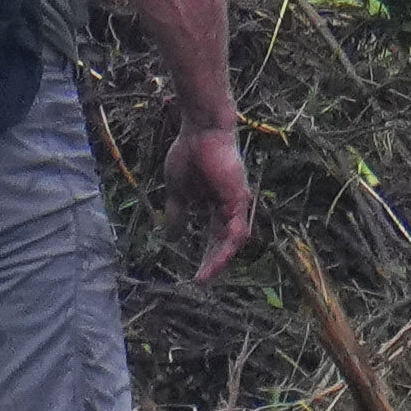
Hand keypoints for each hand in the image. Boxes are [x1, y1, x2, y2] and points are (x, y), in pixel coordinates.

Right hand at [170, 118, 257, 284]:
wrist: (200, 129)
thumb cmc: (189, 153)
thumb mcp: (178, 191)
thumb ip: (178, 214)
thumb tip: (171, 237)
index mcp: (216, 204)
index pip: (214, 237)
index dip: (205, 255)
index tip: (193, 274)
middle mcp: (229, 206)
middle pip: (224, 242)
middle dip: (213, 263)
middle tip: (200, 281)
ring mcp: (237, 203)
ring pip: (233, 241)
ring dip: (220, 260)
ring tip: (206, 276)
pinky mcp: (239, 199)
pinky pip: (238, 230)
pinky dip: (228, 248)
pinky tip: (217, 261)